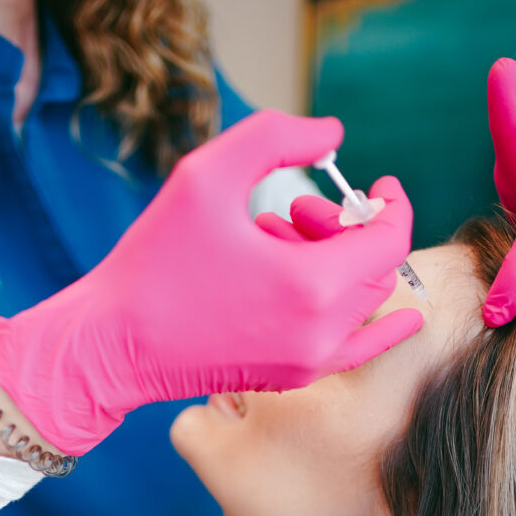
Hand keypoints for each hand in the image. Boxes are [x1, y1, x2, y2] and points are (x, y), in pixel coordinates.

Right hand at [0, 110, 420, 455]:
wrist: (114, 345)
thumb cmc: (154, 261)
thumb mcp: (207, 173)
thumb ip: (278, 136)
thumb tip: (334, 135)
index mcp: (310, 286)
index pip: (389, 239)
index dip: (391, 204)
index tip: (378, 184)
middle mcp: (321, 334)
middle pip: (376, 270)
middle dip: (346, 230)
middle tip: (293, 211)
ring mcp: (309, 363)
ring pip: (362, 305)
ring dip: (337, 266)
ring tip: (277, 246)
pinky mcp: (292, 380)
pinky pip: (353, 347)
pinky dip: (368, 320)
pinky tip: (401, 316)